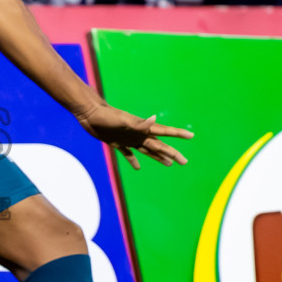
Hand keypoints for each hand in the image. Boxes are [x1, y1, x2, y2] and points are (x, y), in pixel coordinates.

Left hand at [76, 103, 192, 168]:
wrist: (90, 113)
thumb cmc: (106, 116)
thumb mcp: (122, 121)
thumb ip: (139, 123)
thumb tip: (155, 119)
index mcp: (142, 128)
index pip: (164, 131)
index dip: (178, 134)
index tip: (191, 136)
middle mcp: (138, 134)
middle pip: (159, 145)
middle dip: (172, 153)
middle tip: (184, 161)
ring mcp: (128, 139)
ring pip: (147, 150)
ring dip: (158, 157)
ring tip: (169, 164)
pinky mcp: (117, 142)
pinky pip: (128, 154)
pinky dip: (133, 161)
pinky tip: (137, 168)